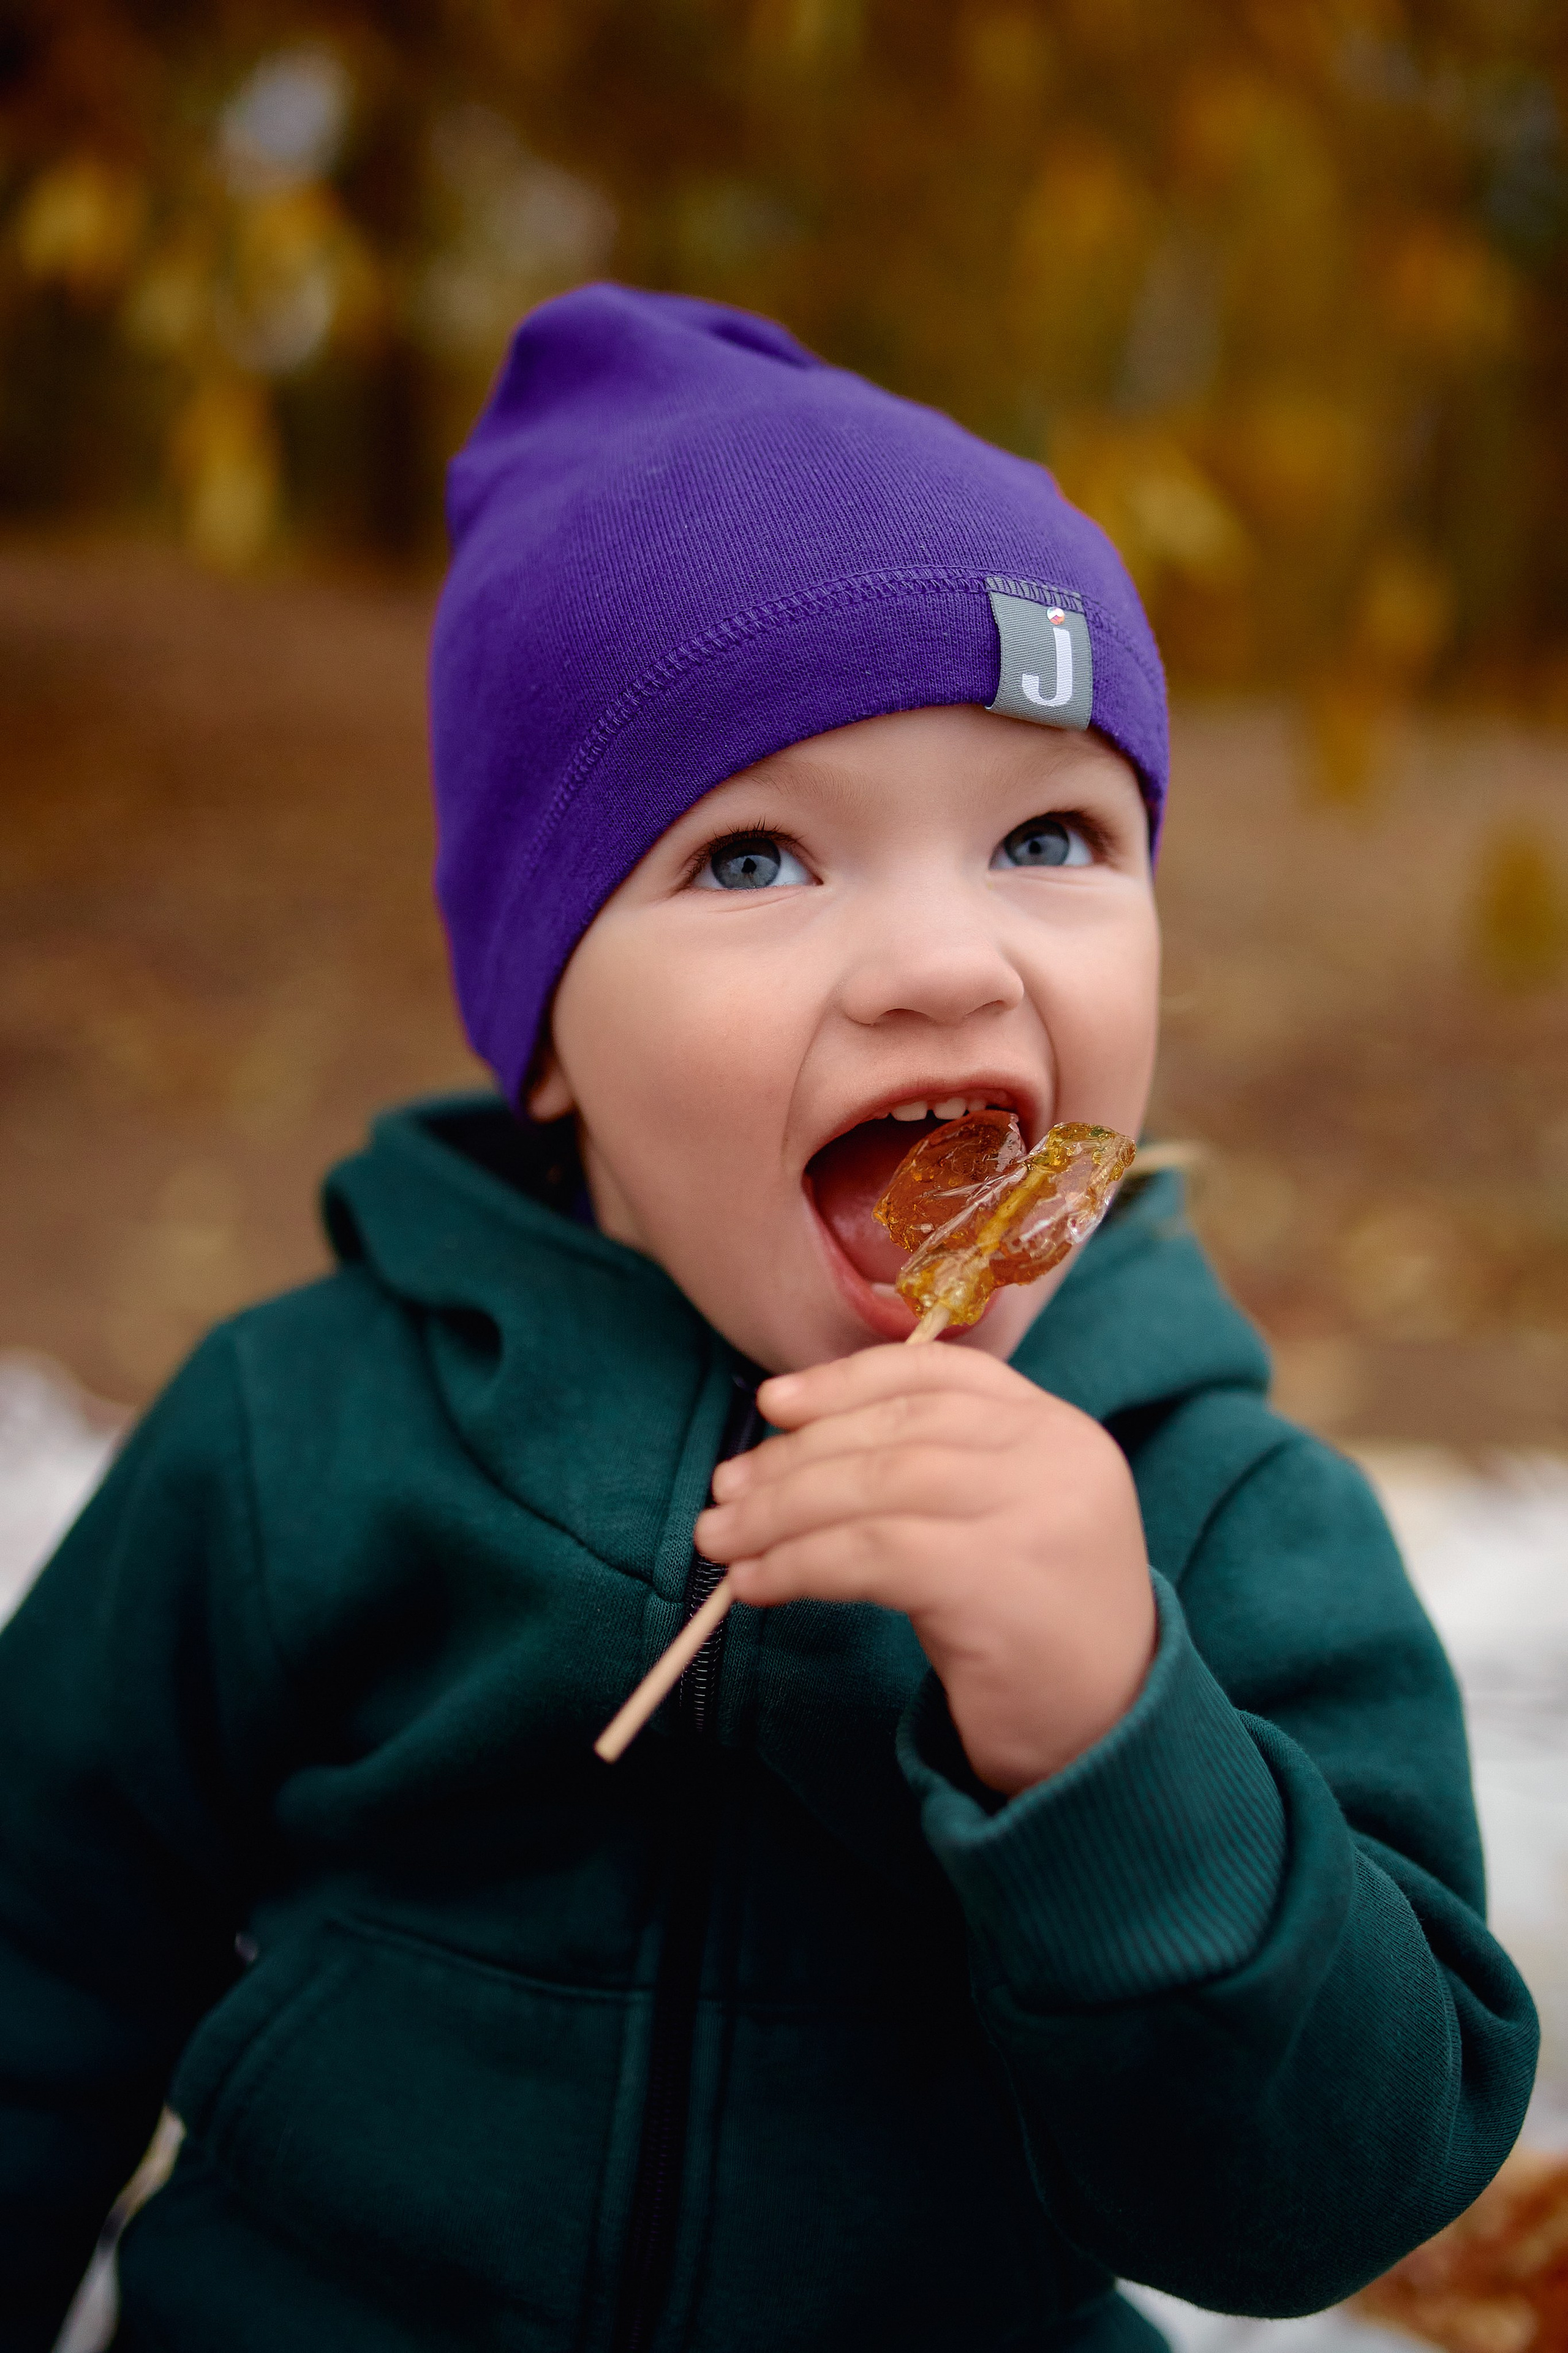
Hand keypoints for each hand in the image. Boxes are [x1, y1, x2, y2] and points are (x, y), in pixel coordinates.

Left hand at [695, 1346, 1155, 1794]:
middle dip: (795, 1457)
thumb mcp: (995, 1522)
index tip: (772, 1403)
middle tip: (725, 1491)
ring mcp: (1037, 1514)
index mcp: (1056, 1429)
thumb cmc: (1028, 1628)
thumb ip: (932, 1467)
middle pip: (896, 1430)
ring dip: (780, 1512)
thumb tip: (790, 1440)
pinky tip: (758, 1584)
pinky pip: (871, 1554)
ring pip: (875, 1486)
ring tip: (721, 1540)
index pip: (936, 1375)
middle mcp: (1057, 1456)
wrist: (1108, 1736)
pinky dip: (799, 1564)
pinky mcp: (1001, 1581)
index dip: (844, 1381)